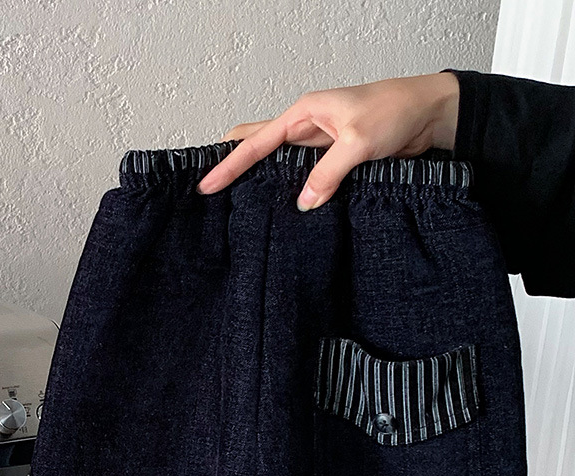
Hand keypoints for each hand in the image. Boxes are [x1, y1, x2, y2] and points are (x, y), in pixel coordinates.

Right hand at [195, 72, 460, 209]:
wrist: (429, 113)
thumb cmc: (397, 110)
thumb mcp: (359, 143)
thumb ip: (328, 174)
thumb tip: (304, 202)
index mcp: (304, 113)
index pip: (254, 143)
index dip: (228, 165)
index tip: (206, 185)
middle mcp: (305, 127)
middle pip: (255, 146)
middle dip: (232, 165)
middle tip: (209, 192)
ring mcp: (316, 145)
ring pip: (276, 164)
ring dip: (259, 181)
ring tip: (235, 204)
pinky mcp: (330, 161)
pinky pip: (300, 177)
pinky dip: (288, 191)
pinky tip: (278, 206)